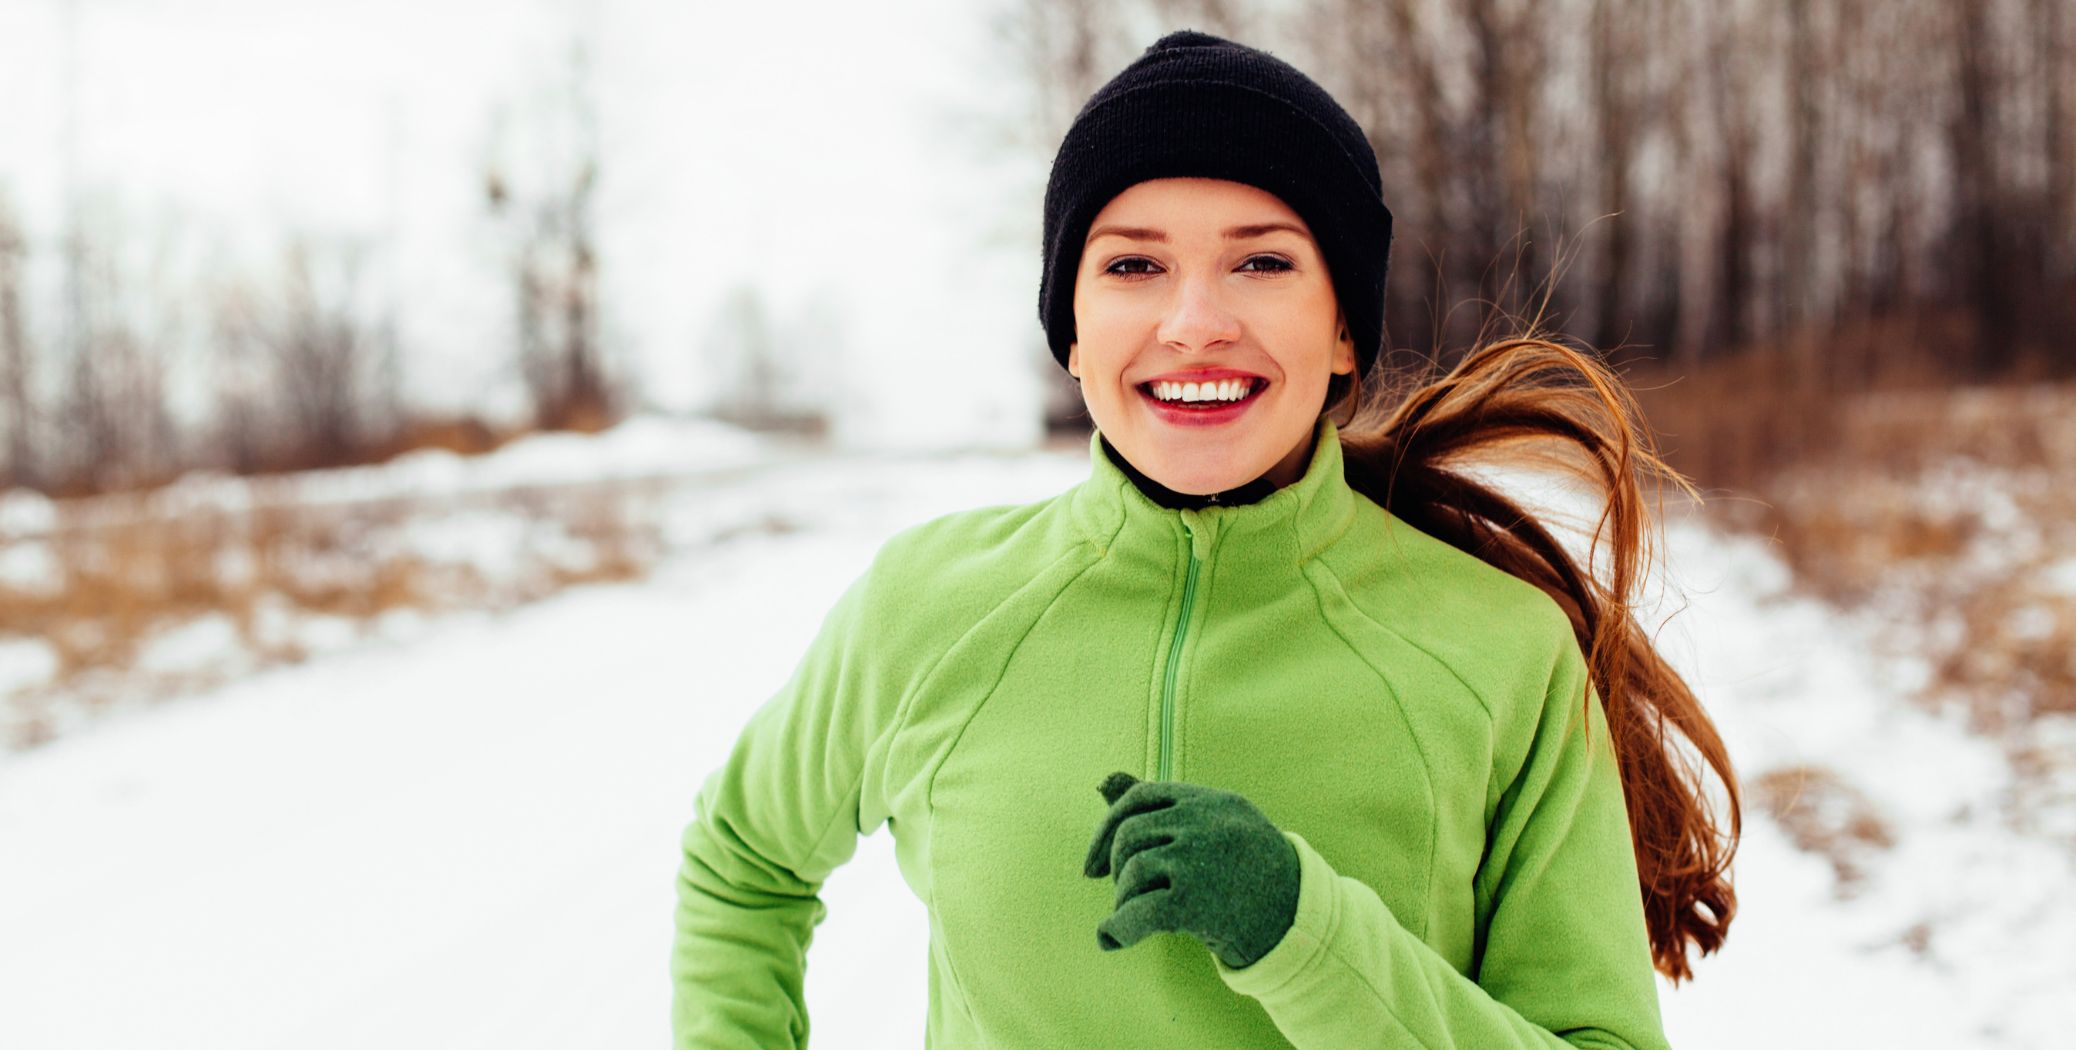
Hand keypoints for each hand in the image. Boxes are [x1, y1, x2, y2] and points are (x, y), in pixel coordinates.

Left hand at [1083, 771, 1299, 968]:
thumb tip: (1101, 782)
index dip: (1108, 827)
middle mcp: (1205, 823)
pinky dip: (1117, 928)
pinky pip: (1136, 912)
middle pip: (1130, 835)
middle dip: (1114, 867)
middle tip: (1123, 895)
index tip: (1093, 864)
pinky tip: (1111, 940)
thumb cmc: (1254, 874)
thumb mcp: (1217, 827)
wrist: (1303, 923)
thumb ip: (1162, 807)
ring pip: (1132, 871)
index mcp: (1212, 801)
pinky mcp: (1195, 901)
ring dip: (1122, 900)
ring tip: (1134, 917)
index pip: (1140, 796)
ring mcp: (1200, 860)